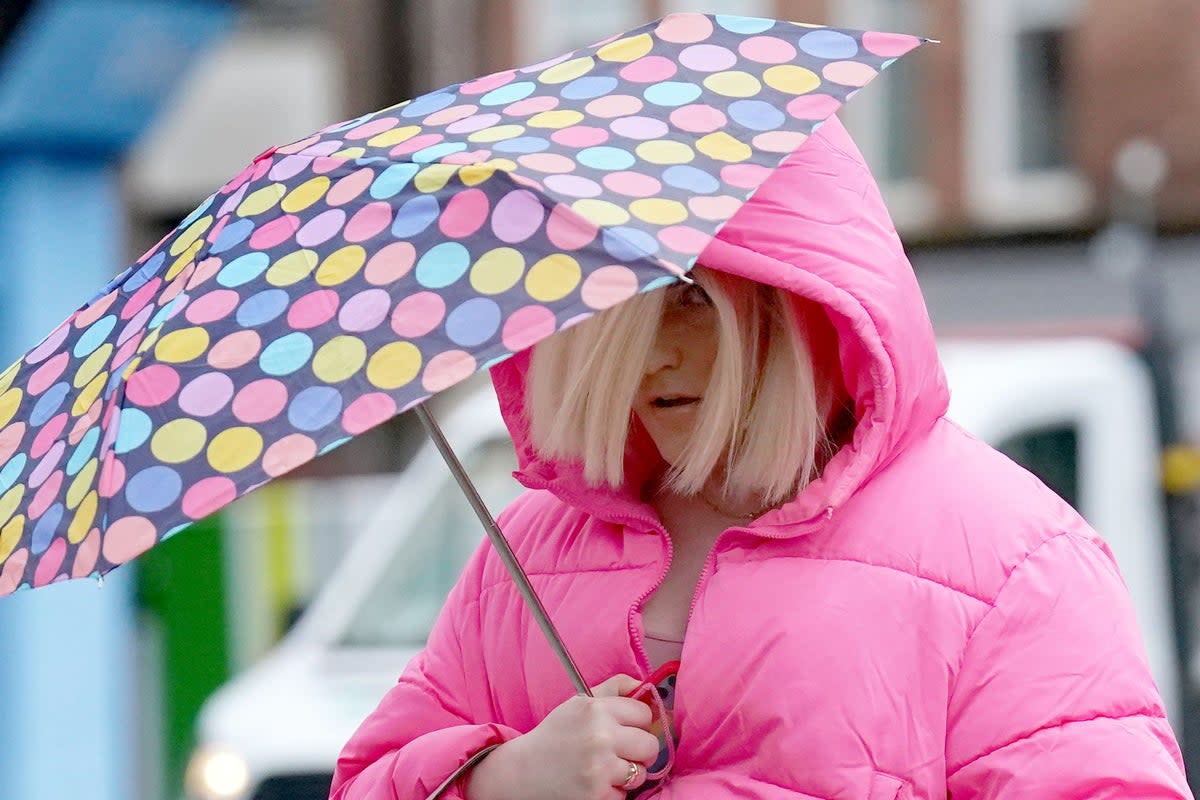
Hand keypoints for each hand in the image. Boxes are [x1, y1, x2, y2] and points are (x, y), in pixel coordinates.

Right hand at [465, 674, 659, 799]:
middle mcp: (600, 736)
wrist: (522, 771)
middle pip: (650, 745)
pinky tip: (593, 784)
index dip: (637, 723)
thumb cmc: (555, 735)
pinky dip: (611, 793)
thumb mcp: (578, 703)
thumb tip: (645, 685)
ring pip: (641, 772)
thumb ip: (613, 688)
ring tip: (604, 768)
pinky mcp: (597, 796)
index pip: (644, 713)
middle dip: (639, 750)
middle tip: (620, 752)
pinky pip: (623, 795)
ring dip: (627, 774)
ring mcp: (599, 768)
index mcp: (595, 709)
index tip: (625, 729)